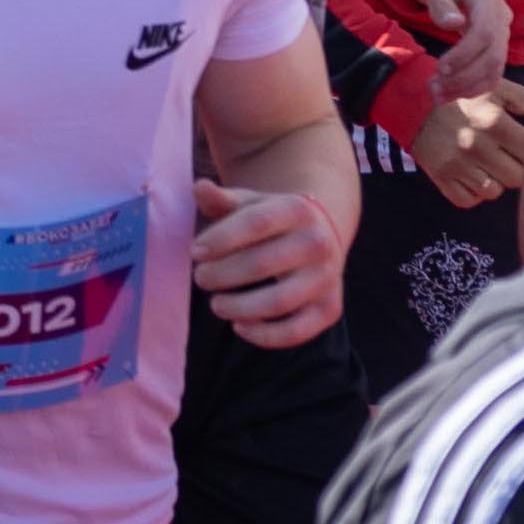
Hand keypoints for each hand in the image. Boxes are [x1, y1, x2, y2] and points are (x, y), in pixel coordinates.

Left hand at [190, 181, 344, 345]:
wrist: (320, 235)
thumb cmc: (270, 219)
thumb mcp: (248, 202)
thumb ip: (221, 198)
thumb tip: (199, 188)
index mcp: (296, 209)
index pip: (255, 223)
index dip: (221, 239)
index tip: (195, 252)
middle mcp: (318, 243)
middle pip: (263, 263)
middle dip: (223, 274)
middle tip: (199, 278)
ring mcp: (326, 278)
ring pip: (280, 302)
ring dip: (241, 307)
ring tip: (216, 304)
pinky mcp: (329, 309)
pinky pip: (297, 331)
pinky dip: (266, 336)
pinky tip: (239, 326)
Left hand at [406, 0, 512, 102]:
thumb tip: (454, 24)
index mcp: (487, 0)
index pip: (485, 34)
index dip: (465, 55)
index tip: (440, 68)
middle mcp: (500, 19)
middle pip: (493, 57)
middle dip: (465, 78)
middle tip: (434, 90)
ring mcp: (499, 32)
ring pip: (494, 68)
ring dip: (468, 86)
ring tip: (437, 95)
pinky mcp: (492, 42)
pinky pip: (490, 68)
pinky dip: (473, 84)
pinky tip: (450, 91)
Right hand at [413, 78, 523, 206]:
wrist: (411, 100)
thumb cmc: (461, 95)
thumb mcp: (494, 87)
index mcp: (494, 122)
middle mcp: (476, 146)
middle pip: (517, 178)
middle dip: (516, 168)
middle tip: (507, 156)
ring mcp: (457, 164)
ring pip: (494, 192)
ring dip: (495, 181)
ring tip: (486, 164)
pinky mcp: (441, 177)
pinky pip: (469, 200)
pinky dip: (472, 191)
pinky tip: (470, 173)